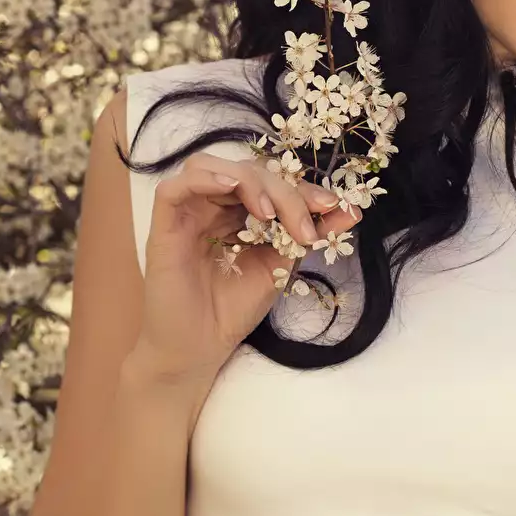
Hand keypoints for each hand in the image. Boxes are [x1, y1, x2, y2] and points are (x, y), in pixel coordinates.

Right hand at [135, 151, 360, 383]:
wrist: (200, 349)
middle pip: (244, 170)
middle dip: (283, 190)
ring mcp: (186, 215)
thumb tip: (351, 211)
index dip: (301, 187)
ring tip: (268, 213)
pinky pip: (173, 188)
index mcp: (237, 212)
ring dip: (246, 180)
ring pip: (209, 166)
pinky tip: (230, 189)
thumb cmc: (234, 310)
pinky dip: (203, 179)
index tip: (334, 206)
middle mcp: (210, 207)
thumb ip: (308, 236)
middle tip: (305, 226)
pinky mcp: (163, 228)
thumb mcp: (281, 267)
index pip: (269, 180)